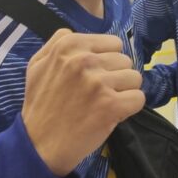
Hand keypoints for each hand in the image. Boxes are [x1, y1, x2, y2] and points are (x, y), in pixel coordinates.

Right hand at [22, 29, 144, 176]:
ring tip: (103, 103)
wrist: (38, 146)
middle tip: (96, 93)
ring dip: (123, 91)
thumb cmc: (41, 105)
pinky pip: (139, 98)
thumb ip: (57, 42)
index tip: (93, 76)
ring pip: (135, 78)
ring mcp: (99, 82)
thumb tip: (73, 31)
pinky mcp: (111, 105)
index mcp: (69, 45)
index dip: (107, 61)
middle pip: (125, 60)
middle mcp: (84, 60)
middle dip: (115, 76)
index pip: (114, 43)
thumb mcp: (37, 65)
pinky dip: (129, 108)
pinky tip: (112, 114)